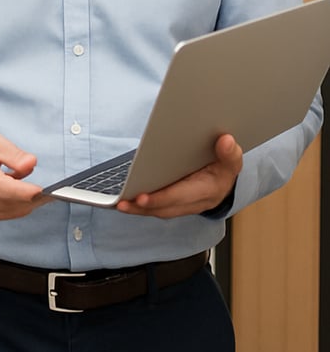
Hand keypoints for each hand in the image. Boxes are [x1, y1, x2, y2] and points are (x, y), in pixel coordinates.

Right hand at [0, 132, 49, 222]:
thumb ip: (13, 153)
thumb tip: (30, 164)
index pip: (0, 187)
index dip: (23, 191)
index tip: (42, 191)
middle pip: (8, 204)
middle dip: (30, 198)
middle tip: (45, 189)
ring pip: (9, 213)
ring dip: (23, 203)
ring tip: (23, 185)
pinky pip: (4, 215)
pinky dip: (14, 206)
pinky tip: (11, 193)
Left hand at [116, 133, 241, 218]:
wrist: (227, 181)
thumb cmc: (225, 168)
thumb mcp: (232, 160)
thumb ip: (230, 152)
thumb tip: (226, 140)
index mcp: (209, 191)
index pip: (182, 196)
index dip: (162, 198)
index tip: (142, 197)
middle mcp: (196, 203)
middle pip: (167, 208)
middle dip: (144, 207)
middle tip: (122, 203)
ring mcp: (186, 206)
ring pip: (160, 211)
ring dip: (139, 210)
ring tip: (119, 204)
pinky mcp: (176, 204)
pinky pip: (158, 208)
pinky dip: (141, 207)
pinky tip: (126, 201)